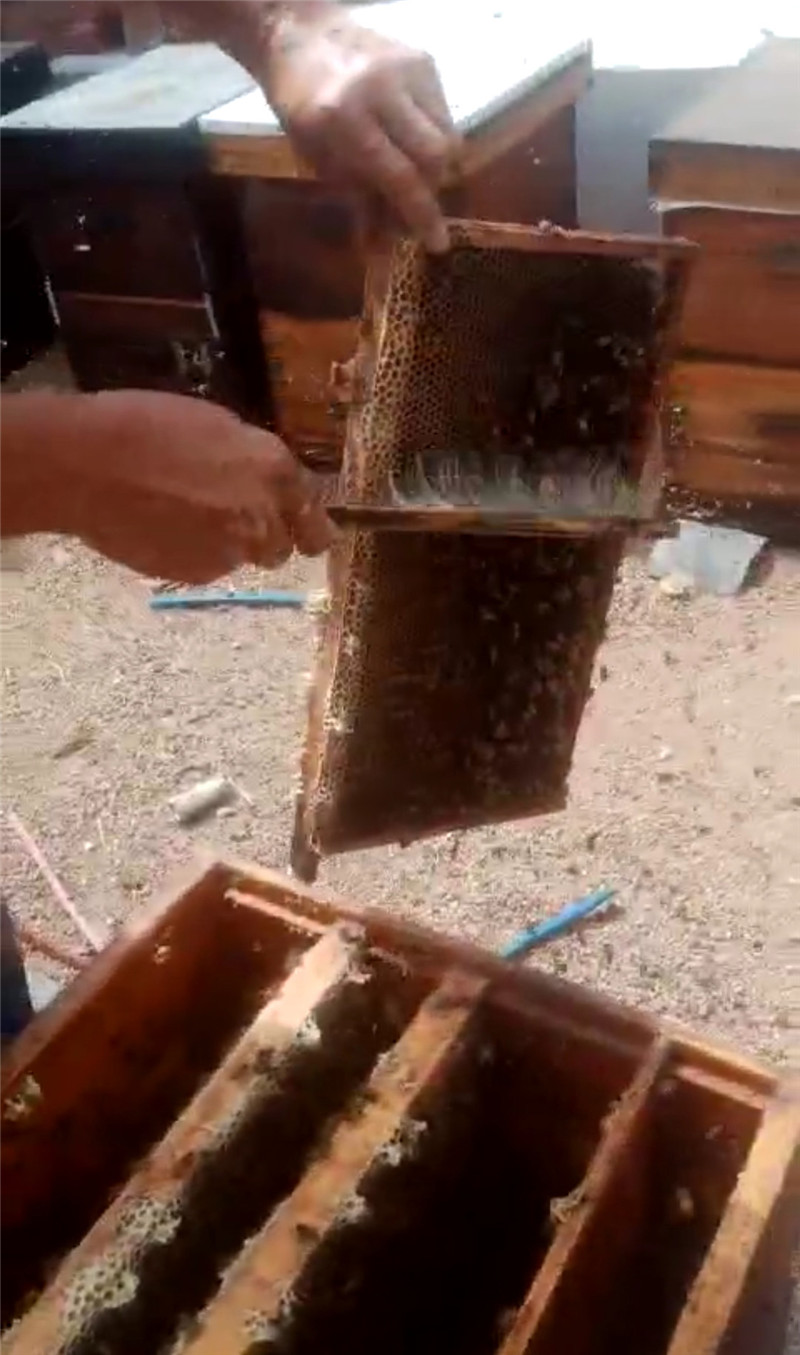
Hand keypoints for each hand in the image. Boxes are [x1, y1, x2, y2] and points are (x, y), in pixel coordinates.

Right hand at [2, 391, 331, 582]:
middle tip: (232, 521)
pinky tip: (162, 529)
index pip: (313, 509)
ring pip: (244, 559)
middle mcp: (263, 515)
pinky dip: (193, 555)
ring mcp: (232, 551)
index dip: (310, 522)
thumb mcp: (214, 424)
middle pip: (283, 546)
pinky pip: (208, 568)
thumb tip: (265, 481)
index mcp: (272, 468)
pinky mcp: (198, 574)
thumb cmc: (144, 426)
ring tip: (183, 517)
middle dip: (266, 537)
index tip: (308, 531)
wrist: (88, 466)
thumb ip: (251, 459)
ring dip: (226, 545)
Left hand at [263, 4, 457, 251]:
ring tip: (414, 167)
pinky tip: (411, 134)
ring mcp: (405, 69)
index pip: (399, 176)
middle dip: (433, 187)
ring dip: (436, 162)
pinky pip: (443, 110)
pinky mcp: (422, 58)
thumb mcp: (318, 156)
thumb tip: (385, 246)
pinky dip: (433, 133)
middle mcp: (380, 90)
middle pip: (435, 154)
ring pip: (447, 132)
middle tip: (421, 200)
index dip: (421, 214)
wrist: (299, 35)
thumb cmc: (301, 104)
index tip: (436, 243)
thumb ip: (357, 197)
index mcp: (344, 119)